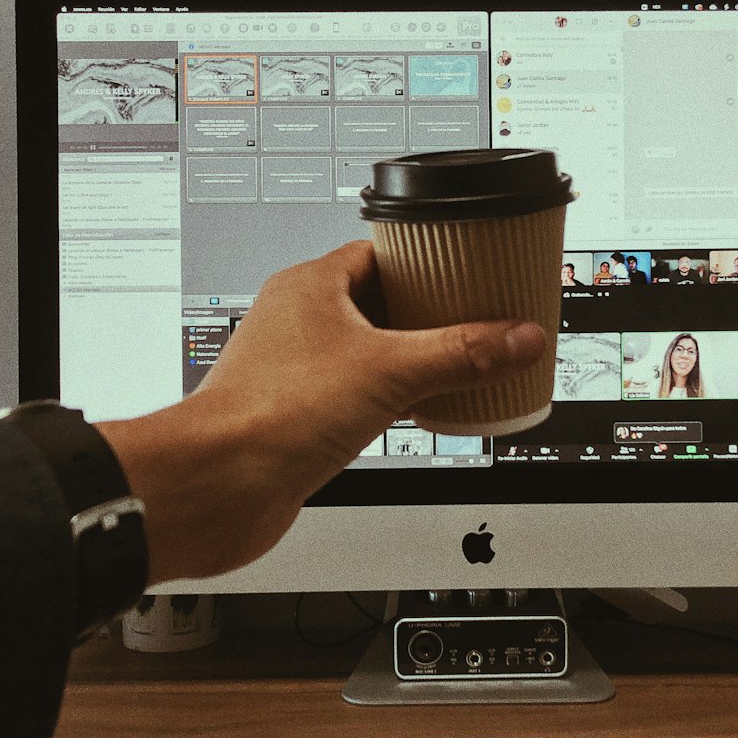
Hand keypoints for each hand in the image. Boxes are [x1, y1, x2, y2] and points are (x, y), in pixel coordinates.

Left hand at [97, 241, 544, 583]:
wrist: (220, 484)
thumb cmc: (271, 413)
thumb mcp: (391, 371)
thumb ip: (461, 353)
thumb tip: (517, 337)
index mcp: (311, 285)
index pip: (382, 252)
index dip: (429, 260)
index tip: (468, 271)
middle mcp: (298, 322)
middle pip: (379, 303)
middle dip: (428, 316)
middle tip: (473, 322)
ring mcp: (296, 369)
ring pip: (367, 351)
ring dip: (409, 360)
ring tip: (454, 367)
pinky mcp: (298, 414)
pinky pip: (355, 394)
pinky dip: (389, 400)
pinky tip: (414, 413)